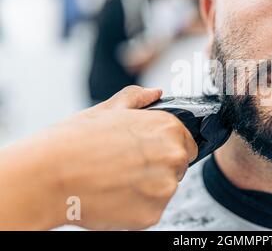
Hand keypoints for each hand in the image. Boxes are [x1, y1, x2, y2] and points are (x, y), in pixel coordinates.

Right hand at [0, 86, 197, 230]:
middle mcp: (173, 156)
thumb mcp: (108, 109)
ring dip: (147, 188)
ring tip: (115, 180)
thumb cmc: (75, 141)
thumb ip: (138, 98)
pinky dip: (136, 207)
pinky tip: (114, 196)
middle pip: (177, 167)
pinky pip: (151, 211)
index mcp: (168, 128)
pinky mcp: (152, 215)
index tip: (148, 153)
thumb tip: (156, 92)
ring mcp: (164, 188)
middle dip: (157, 167)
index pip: (186, 143)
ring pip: (163, 190)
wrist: (49, 175)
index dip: (167, 148)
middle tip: (126, 166)